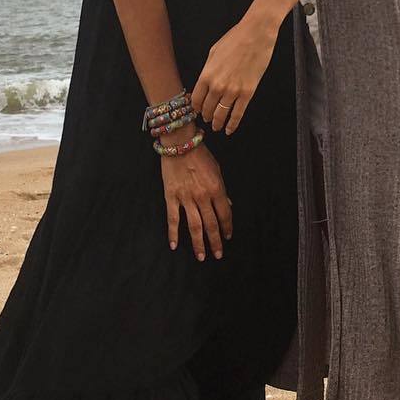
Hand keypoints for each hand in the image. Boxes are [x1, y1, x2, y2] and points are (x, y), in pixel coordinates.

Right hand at [161, 142, 232, 260]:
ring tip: (202, 256)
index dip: (227, 228)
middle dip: (216, 241)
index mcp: (217, 189)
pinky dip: (173, 233)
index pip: (225, 215)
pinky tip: (174, 245)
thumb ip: (222, 190)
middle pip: (211, 224)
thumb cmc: (200, 155)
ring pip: (194, 226)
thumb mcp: (217, 170)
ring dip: (199, 243)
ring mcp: (186, 198)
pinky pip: (173, 219)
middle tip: (218, 254)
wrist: (180, 143)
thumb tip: (227, 206)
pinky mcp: (171, 197)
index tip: (228, 237)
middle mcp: (203, 196)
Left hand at [191, 17, 277, 134]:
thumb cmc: (235, 39)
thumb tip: (205, 82)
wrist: (256, 34)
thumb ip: (208, 70)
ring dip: (218, 123)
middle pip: (208, 108)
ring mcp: (233, 90)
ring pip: (222, 114)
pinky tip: (230, 129)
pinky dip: (233, 124)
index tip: (198, 110)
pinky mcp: (248, 92)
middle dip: (207, 116)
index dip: (196, 107)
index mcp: (207, 74)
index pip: (196, 99)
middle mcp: (217, 85)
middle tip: (208, 119)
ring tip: (217, 127)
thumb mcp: (213, 52)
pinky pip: (238, 113)